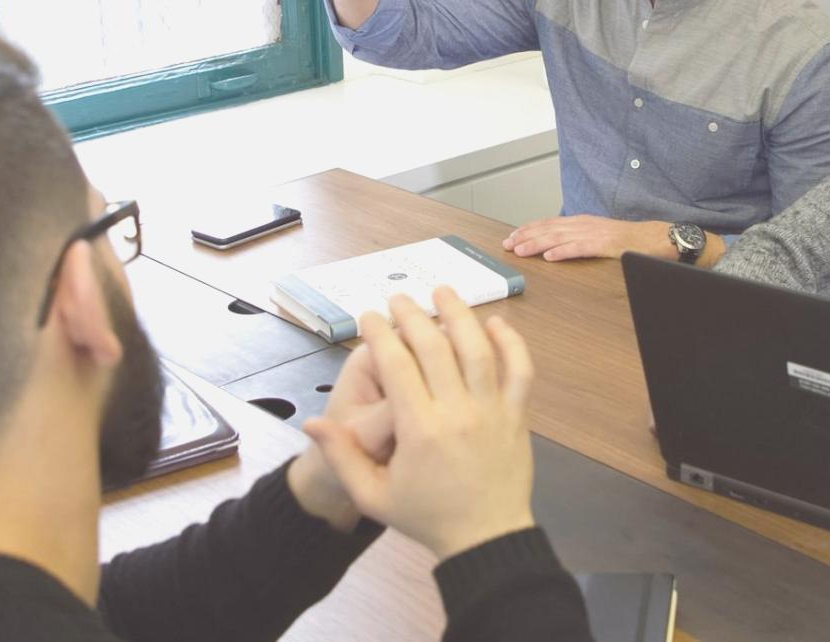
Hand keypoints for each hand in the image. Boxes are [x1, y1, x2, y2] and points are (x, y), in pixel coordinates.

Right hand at [304, 288, 536, 560]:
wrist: (486, 538)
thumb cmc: (426, 516)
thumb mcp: (373, 496)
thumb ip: (342, 456)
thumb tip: (310, 421)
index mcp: (419, 429)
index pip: (396, 365)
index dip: (380, 334)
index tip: (369, 317)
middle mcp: (457, 412)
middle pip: (434, 346)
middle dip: (412, 315)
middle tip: (397, 299)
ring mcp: (492, 410)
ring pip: (477, 348)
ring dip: (459, 314)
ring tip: (442, 290)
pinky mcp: (517, 415)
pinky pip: (519, 370)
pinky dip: (511, 342)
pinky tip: (495, 322)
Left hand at [502, 215, 673, 261]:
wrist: (655, 237)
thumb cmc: (628, 240)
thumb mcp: (598, 236)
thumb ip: (579, 238)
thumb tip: (557, 246)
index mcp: (582, 222)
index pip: (549, 223)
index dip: (528, 229)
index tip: (512, 237)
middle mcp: (584, 224)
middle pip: (549, 229)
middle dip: (526, 236)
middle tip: (508, 244)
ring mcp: (594, 233)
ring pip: (559, 237)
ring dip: (537, 243)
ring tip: (521, 250)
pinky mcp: (605, 245)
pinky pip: (580, 248)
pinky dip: (563, 251)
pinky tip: (550, 256)